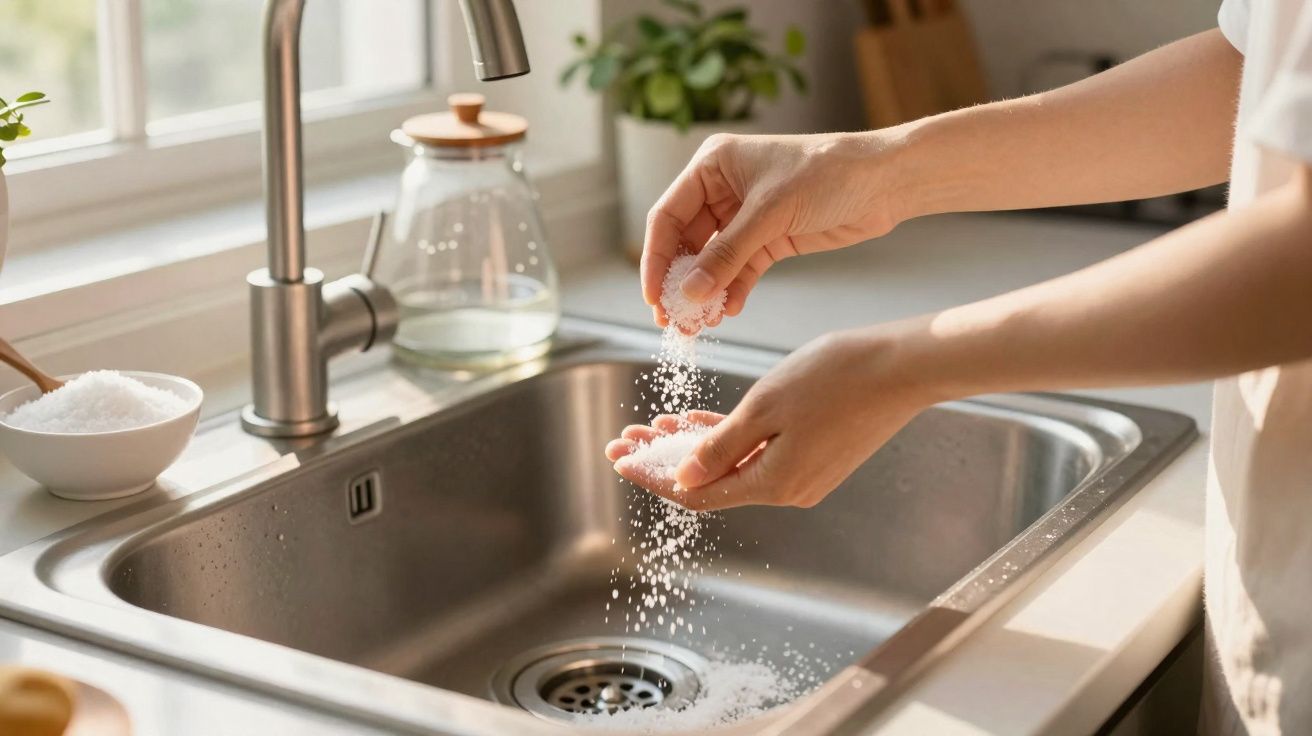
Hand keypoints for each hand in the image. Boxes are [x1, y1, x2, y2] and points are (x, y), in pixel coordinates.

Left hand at [605, 326, 935, 509]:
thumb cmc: (836, 378)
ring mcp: (803, 474)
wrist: (902, 368)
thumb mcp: (765, 407)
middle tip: (626, 438)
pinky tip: (698, 421)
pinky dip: (727, 439)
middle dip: (664, 459)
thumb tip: (683, 479)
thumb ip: (720, 446)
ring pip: (731, 465)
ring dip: (692, 447)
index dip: (653, 476)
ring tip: (654, 425)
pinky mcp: (815, 456)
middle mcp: (786, 489)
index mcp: (772, 483)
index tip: (619, 459)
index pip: (696, 492)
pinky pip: (757, 454)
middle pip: (710, 482)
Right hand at [641, 132, 906, 325]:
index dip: (656, 258)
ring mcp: (745, 217)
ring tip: (698, 324)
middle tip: (672, 320)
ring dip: (705, 292)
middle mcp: (722, 190)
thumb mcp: (770, 213)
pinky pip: (740, 270)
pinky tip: (728, 311)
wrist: (884, 182)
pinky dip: (732, 291)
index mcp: (712, 166)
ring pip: (712, 261)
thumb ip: (727, 255)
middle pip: (686, 243)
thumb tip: (688, 293)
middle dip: (679, 282)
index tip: (654, 296)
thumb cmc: (828, 173)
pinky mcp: (770, 239)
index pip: (668, 216)